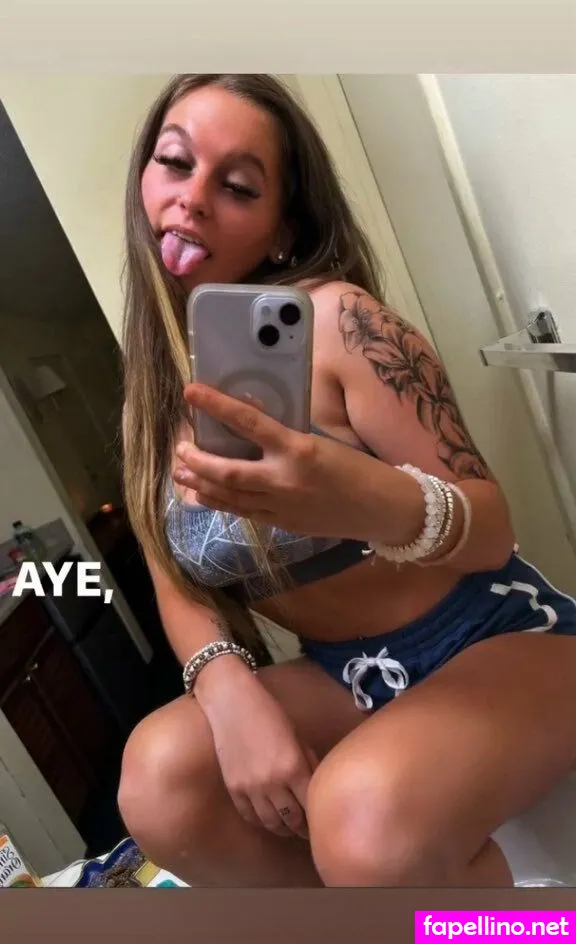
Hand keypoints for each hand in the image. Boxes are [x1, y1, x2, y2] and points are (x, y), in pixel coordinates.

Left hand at [174, 383, 408, 541]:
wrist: (382, 508)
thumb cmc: (359, 468)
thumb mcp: (323, 440)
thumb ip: (288, 435)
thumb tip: (253, 424)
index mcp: (298, 449)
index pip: (248, 422)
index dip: (216, 405)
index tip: (191, 392)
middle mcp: (284, 479)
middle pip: (227, 471)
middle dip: (197, 461)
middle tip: (180, 449)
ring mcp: (282, 506)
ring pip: (230, 496)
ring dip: (201, 485)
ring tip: (181, 475)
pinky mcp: (283, 524)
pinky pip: (245, 512)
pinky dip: (223, 503)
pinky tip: (207, 497)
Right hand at [202, 670, 317, 838]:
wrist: (231, 704)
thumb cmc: (269, 713)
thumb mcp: (296, 736)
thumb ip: (308, 762)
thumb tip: (317, 785)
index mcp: (293, 767)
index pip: (310, 805)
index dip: (317, 816)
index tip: (321, 820)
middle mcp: (273, 783)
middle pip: (292, 818)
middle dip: (302, 827)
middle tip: (308, 830)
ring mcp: (251, 788)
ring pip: (271, 822)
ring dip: (283, 828)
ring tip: (289, 828)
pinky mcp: (233, 788)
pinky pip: (249, 815)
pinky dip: (260, 821)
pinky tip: (268, 819)